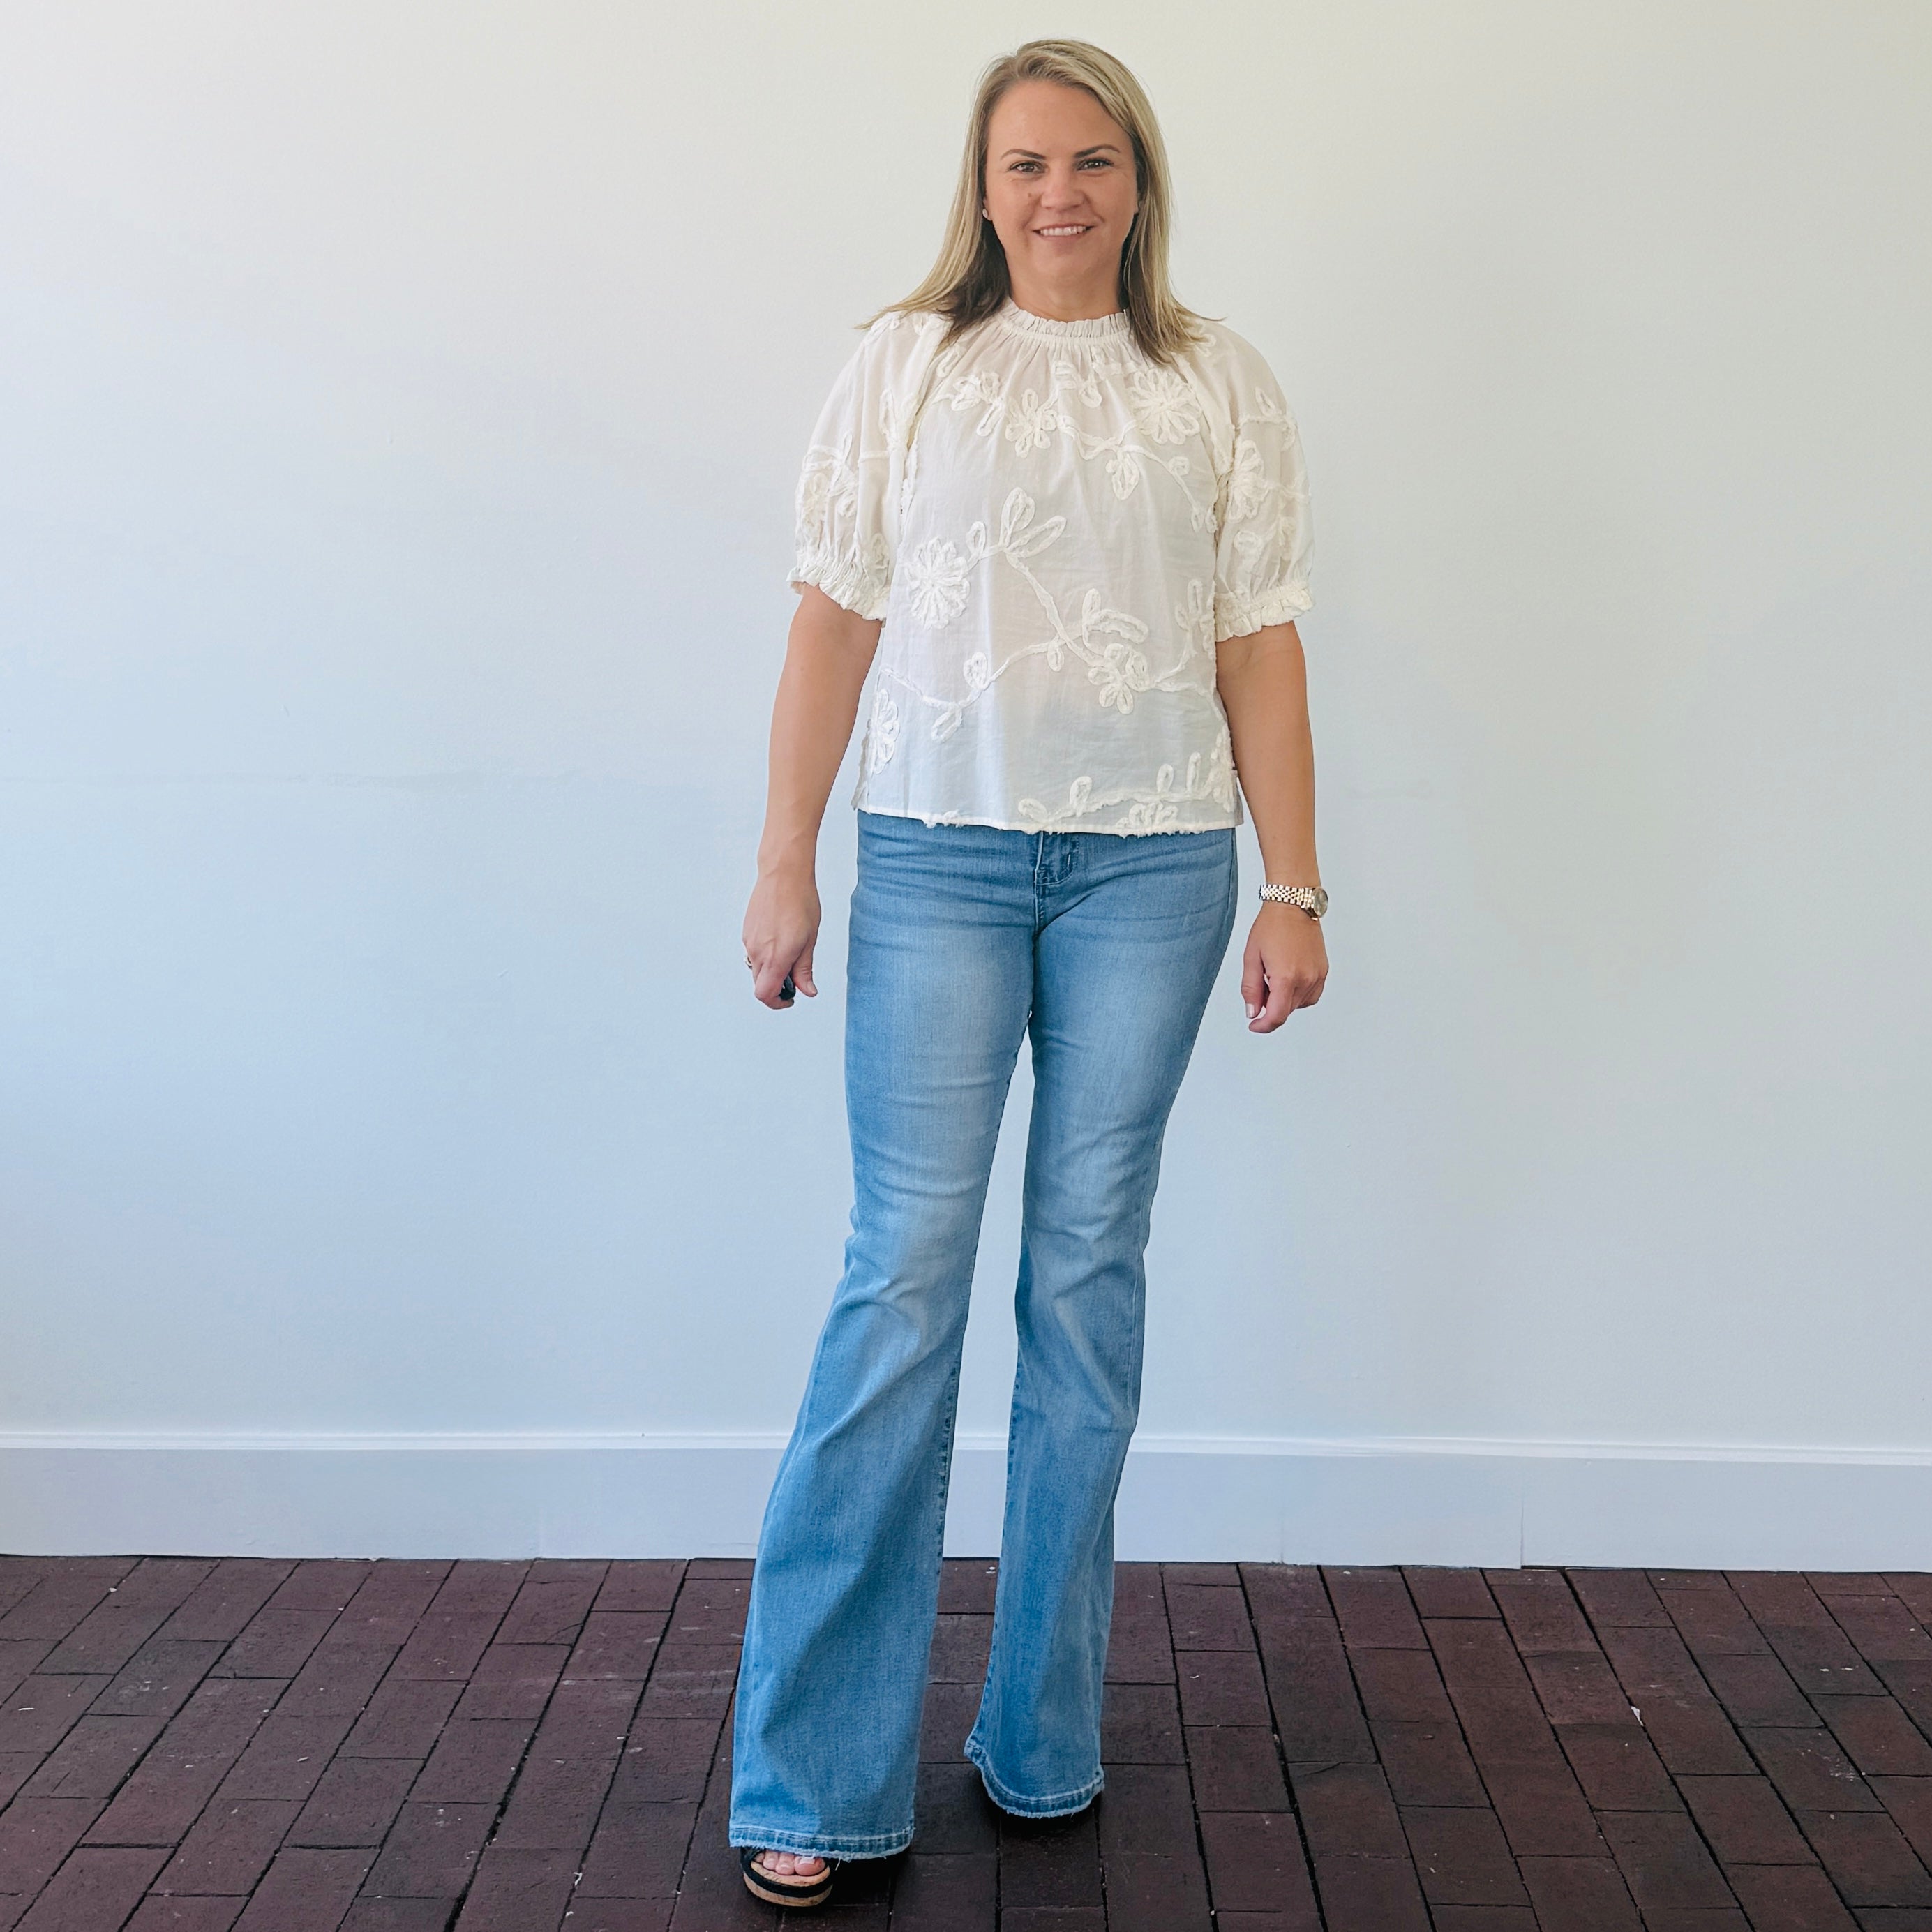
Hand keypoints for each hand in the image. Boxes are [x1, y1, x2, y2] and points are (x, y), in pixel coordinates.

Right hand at [743, 867, 820, 1010]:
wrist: (783, 874)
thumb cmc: (800, 901)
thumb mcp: (810, 940)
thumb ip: (804, 969)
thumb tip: (807, 990)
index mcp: (775, 957)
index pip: (765, 994)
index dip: (778, 1002)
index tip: (790, 998)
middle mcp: (757, 951)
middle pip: (760, 984)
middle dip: (776, 987)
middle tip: (795, 977)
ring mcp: (749, 941)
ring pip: (757, 968)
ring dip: (771, 970)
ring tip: (791, 952)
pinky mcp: (747, 931)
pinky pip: (754, 953)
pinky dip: (766, 956)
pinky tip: (781, 939)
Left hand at [1241, 903, 1325, 1032]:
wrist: (1293, 906)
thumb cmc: (1272, 926)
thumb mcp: (1252, 958)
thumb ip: (1251, 989)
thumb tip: (1253, 1012)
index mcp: (1286, 977)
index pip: (1277, 1016)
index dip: (1263, 1026)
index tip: (1254, 1024)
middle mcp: (1306, 979)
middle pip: (1286, 1010)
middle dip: (1270, 1007)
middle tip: (1260, 985)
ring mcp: (1317, 976)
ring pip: (1298, 1004)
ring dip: (1284, 1000)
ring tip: (1274, 977)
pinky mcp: (1323, 971)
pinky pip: (1311, 995)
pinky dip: (1298, 995)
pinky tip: (1288, 979)